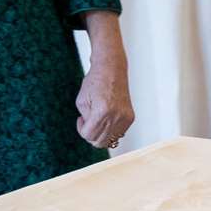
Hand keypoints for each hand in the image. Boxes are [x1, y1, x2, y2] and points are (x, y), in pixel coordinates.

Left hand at [77, 13, 133, 148]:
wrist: (112, 69)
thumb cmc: (94, 82)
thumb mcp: (81, 102)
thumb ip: (85, 121)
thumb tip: (92, 135)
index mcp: (102, 112)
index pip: (89, 135)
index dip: (81, 130)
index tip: (80, 119)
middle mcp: (116, 116)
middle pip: (100, 142)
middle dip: (91, 134)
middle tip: (88, 122)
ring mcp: (125, 117)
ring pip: (110, 140)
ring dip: (101, 133)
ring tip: (97, 120)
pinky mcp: (130, 117)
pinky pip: (118, 133)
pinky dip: (110, 130)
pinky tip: (106, 118)